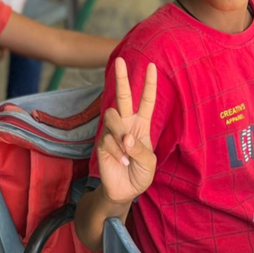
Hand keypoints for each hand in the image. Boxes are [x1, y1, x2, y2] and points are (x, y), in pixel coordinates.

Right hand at [96, 58, 157, 203]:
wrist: (124, 191)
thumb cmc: (140, 174)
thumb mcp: (150, 163)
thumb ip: (140, 149)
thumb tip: (125, 137)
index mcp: (141, 125)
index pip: (146, 101)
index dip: (149, 85)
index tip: (152, 66)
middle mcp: (126, 125)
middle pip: (122, 97)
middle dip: (121, 79)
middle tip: (120, 61)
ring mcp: (112, 133)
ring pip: (112, 117)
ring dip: (120, 133)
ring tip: (126, 153)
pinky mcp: (101, 144)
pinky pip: (107, 140)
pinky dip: (117, 153)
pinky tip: (121, 163)